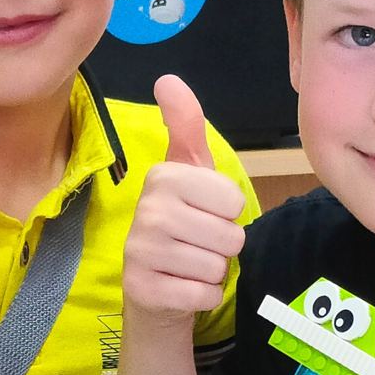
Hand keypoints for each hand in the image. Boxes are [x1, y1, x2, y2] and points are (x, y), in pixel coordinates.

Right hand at [122, 74, 245, 321]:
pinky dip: (203, 296)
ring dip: (212, 271)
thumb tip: (167, 78)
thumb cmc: (181, 226)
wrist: (154, 292)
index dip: (228, 213)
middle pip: (230, 235)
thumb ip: (186, 127)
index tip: (203, 214)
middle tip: (196, 244)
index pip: (234, 199)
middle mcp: (147, 211)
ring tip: (188, 265)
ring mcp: (141, 253)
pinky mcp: (145, 291)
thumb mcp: (189, 174)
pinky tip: (181, 288)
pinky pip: (205, 294)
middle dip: (224, 246)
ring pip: (218, 266)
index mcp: (162, 177)